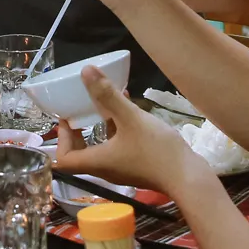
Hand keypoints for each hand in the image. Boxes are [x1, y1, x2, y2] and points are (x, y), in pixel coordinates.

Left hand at [52, 68, 204, 199]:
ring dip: (99, 126)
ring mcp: (122, 169)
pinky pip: (119, 146)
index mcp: (97, 162)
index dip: (60, 139)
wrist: (189, 178)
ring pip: (102, 148)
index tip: (66, 119)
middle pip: (81, 154)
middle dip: (77, 132)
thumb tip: (85, 71)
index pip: (63, 160)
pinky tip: (130, 107)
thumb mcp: (131, 118)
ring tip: (104, 102)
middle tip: (80, 110)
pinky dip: (118, 128)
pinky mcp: (138, 166)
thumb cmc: (156, 151)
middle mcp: (105, 169)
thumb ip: (108, 95)